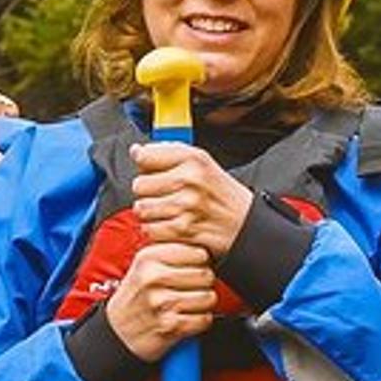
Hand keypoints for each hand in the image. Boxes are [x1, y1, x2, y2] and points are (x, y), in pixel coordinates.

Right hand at [105, 241, 216, 362]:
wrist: (117, 331)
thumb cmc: (136, 296)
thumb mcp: (144, 265)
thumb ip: (171, 251)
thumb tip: (206, 247)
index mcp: (149, 258)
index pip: (198, 253)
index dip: (201, 263)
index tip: (192, 269)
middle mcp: (153, 278)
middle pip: (206, 275)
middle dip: (204, 283)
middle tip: (192, 288)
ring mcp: (161, 302)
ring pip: (208, 297)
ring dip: (204, 303)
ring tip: (190, 303)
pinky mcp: (169, 326)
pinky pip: (203, 319)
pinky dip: (200, 320)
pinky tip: (188, 318)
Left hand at [130, 141, 253, 259]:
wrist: (245, 223)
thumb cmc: (221, 194)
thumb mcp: (202, 162)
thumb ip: (169, 153)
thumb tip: (136, 150)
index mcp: (193, 159)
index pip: (144, 156)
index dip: (144, 165)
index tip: (150, 169)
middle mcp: (189, 180)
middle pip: (139, 184)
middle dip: (147, 191)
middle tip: (163, 194)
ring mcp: (185, 205)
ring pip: (141, 208)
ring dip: (150, 212)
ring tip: (166, 210)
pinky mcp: (182, 229)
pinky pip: (149, 228)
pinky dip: (156, 229)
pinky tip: (170, 224)